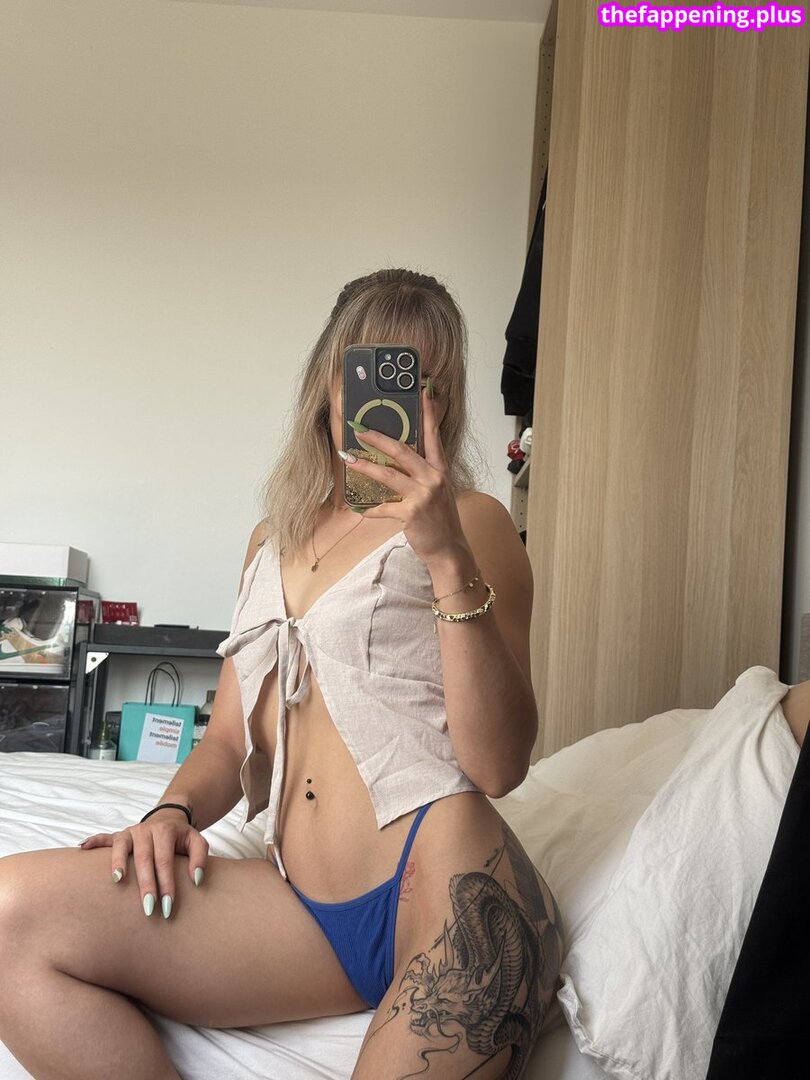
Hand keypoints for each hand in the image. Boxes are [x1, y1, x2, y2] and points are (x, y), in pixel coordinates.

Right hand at [78, 809, 207, 918]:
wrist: (169, 817)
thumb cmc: (181, 837)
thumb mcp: (197, 841)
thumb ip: (200, 857)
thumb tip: (196, 879)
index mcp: (165, 832)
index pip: (165, 861)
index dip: (167, 883)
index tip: (168, 907)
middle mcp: (145, 830)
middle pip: (144, 858)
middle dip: (145, 884)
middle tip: (148, 908)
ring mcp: (129, 832)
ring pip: (121, 847)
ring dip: (118, 863)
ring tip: (117, 880)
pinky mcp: (118, 835)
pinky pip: (104, 838)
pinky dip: (94, 841)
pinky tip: (82, 848)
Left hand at [342, 382, 468, 567]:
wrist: (449, 549)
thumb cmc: (440, 519)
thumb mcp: (438, 490)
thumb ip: (423, 473)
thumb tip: (398, 459)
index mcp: (440, 469)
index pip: (434, 435)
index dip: (428, 413)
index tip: (422, 392)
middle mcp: (433, 478)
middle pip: (402, 451)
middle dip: (378, 438)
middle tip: (359, 429)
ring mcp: (422, 496)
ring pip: (388, 476)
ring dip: (365, 467)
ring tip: (347, 459)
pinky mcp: (411, 514)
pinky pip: (383, 508)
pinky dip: (370, 509)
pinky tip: (359, 508)